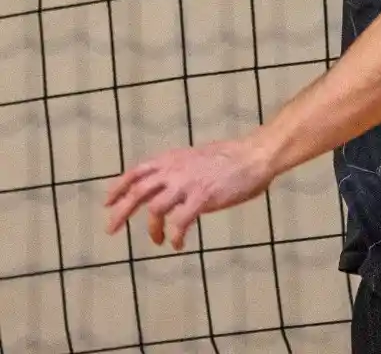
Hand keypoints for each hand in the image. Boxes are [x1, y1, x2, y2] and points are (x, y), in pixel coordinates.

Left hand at [103, 135, 273, 250]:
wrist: (254, 155)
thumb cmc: (231, 158)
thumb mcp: (196, 157)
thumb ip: (179, 169)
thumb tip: (167, 184)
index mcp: (173, 158)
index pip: (137, 171)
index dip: (119, 186)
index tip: (107, 201)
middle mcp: (176, 169)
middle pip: (138, 191)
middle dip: (120, 211)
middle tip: (111, 229)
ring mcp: (188, 184)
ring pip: (155, 210)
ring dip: (153, 230)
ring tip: (159, 240)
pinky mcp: (202, 198)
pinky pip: (180, 223)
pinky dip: (175, 237)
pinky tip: (178, 244)